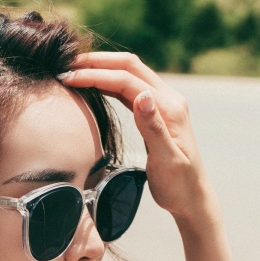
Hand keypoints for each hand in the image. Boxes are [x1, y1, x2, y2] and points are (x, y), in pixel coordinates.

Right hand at [60, 52, 217, 224]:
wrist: (193, 198)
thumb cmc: (179, 185)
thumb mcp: (167, 161)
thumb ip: (154, 129)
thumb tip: (143, 96)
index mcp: (170, 108)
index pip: (128, 81)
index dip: (97, 75)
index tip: (69, 77)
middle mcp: (168, 99)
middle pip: (129, 66)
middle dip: (97, 62)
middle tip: (67, 64)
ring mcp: (163, 104)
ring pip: (129, 74)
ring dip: (102, 69)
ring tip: (75, 70)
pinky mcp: (156, 112)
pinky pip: (129, 89)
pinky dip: (109, 83)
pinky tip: (93, 85)